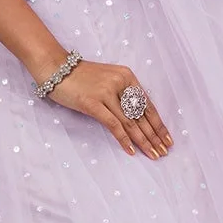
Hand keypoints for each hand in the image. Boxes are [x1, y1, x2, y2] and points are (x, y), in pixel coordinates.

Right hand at [43, 59, 172, 159]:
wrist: (55, 67)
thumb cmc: (80, 77)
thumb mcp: (107, 80)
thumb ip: (122, 95)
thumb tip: (137, 119)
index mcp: (127, 76)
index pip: (148, 105)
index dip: (158, 124)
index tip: (167, 139)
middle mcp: (120, 83)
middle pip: (142, 115)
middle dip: (154, 136)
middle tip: (164, 151)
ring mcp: (107, 93)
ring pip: (130, 122)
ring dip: (143, 141)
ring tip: (152, 154)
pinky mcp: (93, 103)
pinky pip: (113, 125)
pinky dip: (123, 139)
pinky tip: (131, 150)